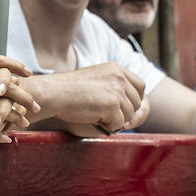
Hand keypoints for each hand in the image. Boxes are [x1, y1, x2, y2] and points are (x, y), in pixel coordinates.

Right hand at [25, 63, 145, 133]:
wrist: (55, 93)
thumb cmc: (69, 89)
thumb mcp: (96, 78)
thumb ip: (114, 85)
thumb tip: (136, 106)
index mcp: (116, 69)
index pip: (140, 85)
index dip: (136, 99)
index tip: (127, 107)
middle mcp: (119, 78)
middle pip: (136, 103)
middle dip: (125, 112)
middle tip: (107, 115)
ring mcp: (117, 92)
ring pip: (129, 115)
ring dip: (115, 120)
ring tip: (96, 115)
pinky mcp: (112, 106)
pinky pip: (119, 124)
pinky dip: (108, 126)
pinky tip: (94, 119)